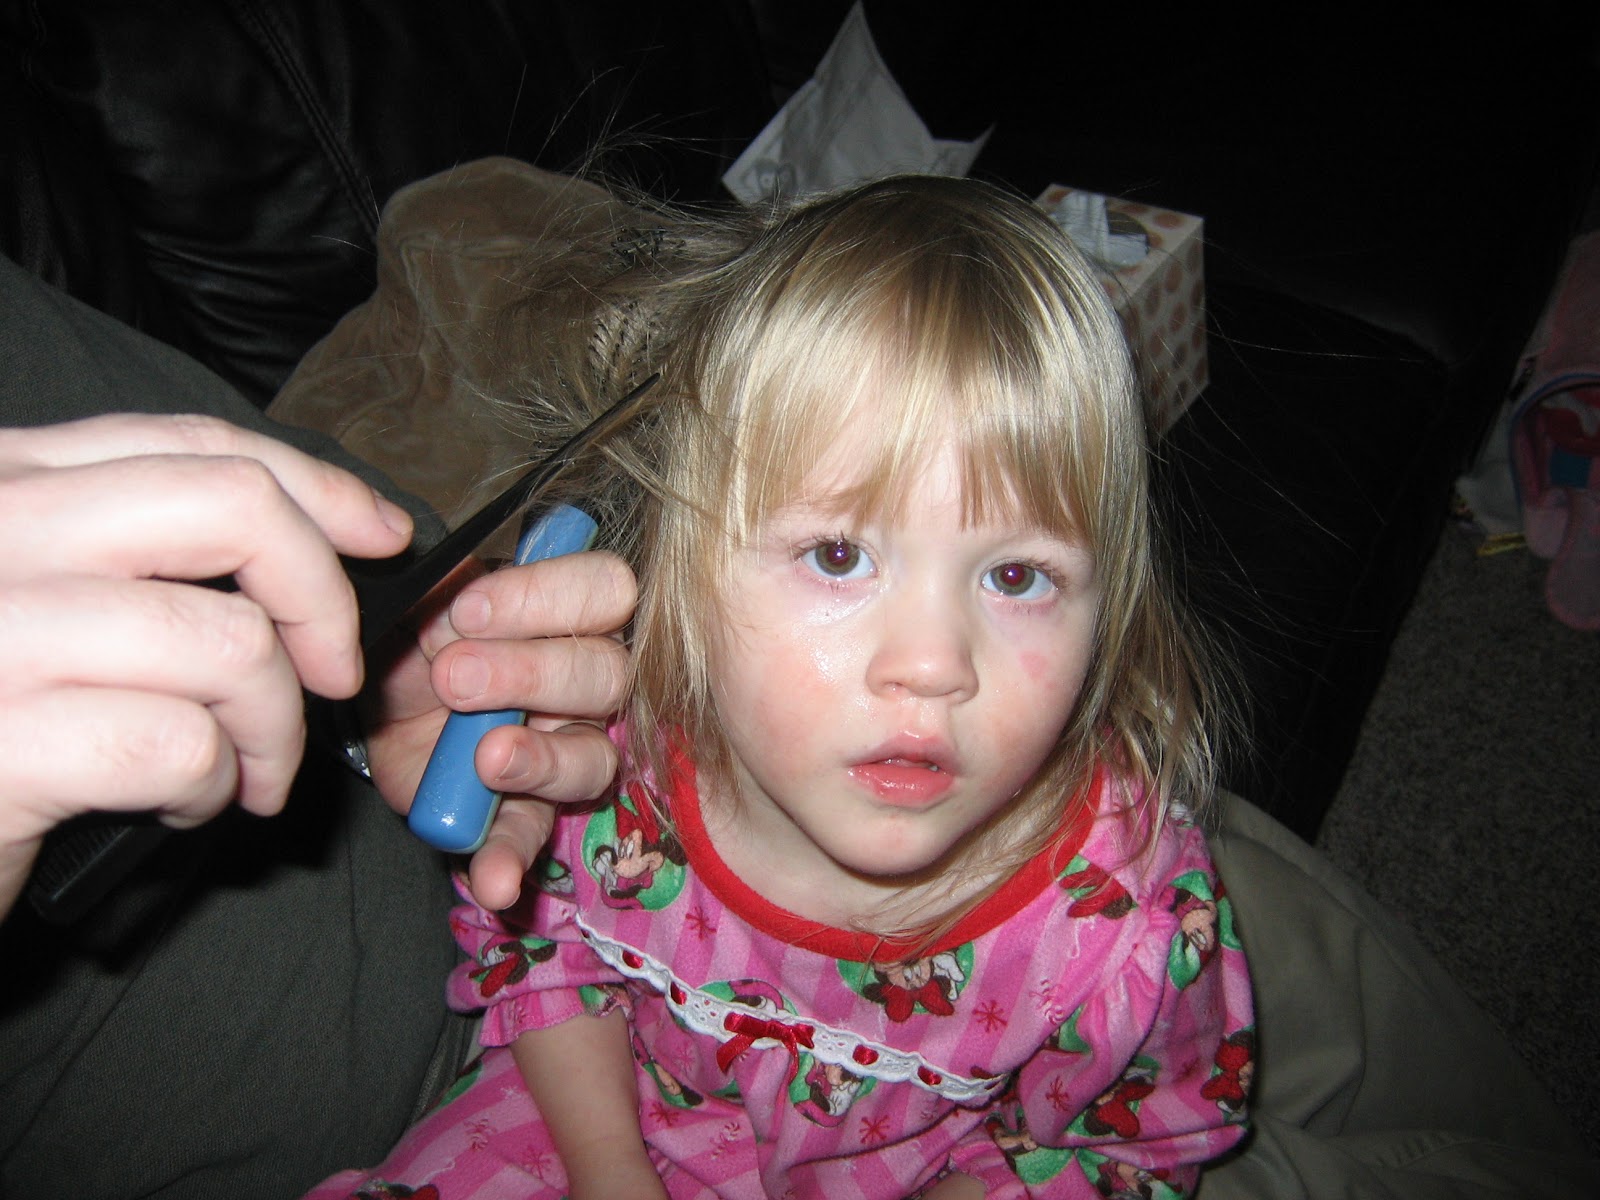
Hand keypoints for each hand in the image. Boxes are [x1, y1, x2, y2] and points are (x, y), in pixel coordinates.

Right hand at [0, 414, 414, 916]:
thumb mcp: (47, 605)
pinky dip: (217, 785)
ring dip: (274, 726)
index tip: (383, 534)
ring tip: (244, 771)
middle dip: (324, 597)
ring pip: (233, 642)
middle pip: (234, 508)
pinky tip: (182, 804)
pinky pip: (185, 744)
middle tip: (334, 675)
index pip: (195, 443)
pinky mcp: (1, 742)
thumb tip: (319, 546)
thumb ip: (145, 556)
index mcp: (7, 482)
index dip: (315, 485)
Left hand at [364, 549, 634, 909]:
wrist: (374, 714)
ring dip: (540, 759)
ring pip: (593, 757)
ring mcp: (568, 750)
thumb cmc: (416, 644)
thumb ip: (444, 591)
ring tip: (484, 759)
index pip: (606, 589)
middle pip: (606, 672)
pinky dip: (510, 858)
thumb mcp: (420, 606)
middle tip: (453, 679)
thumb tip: (457, 580)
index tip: (467, 611)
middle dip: (530, 672)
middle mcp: (588, 679)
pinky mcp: (526, 812)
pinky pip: (534, 836)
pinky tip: (493, 881)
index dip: (547, 597)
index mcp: (569, 612)